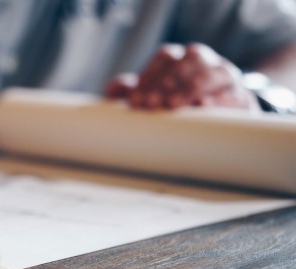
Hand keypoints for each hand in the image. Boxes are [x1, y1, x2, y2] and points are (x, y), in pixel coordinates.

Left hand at [104, 43, 259, 110]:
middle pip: (191, 59)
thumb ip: (128, 93)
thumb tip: (118, 88)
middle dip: (169, 81)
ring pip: (214, 73)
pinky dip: (218, 101)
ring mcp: (225, 77)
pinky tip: (202, 108)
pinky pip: (233, 95)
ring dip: (191, 88)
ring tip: (173, 105)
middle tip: (152, 103)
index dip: (151, 76)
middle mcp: (205, 62)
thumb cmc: (172, 108)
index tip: (136, 99)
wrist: (215, 121)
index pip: (166, 57)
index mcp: (181, 58)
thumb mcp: (148, 99)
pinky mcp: (241, 97)